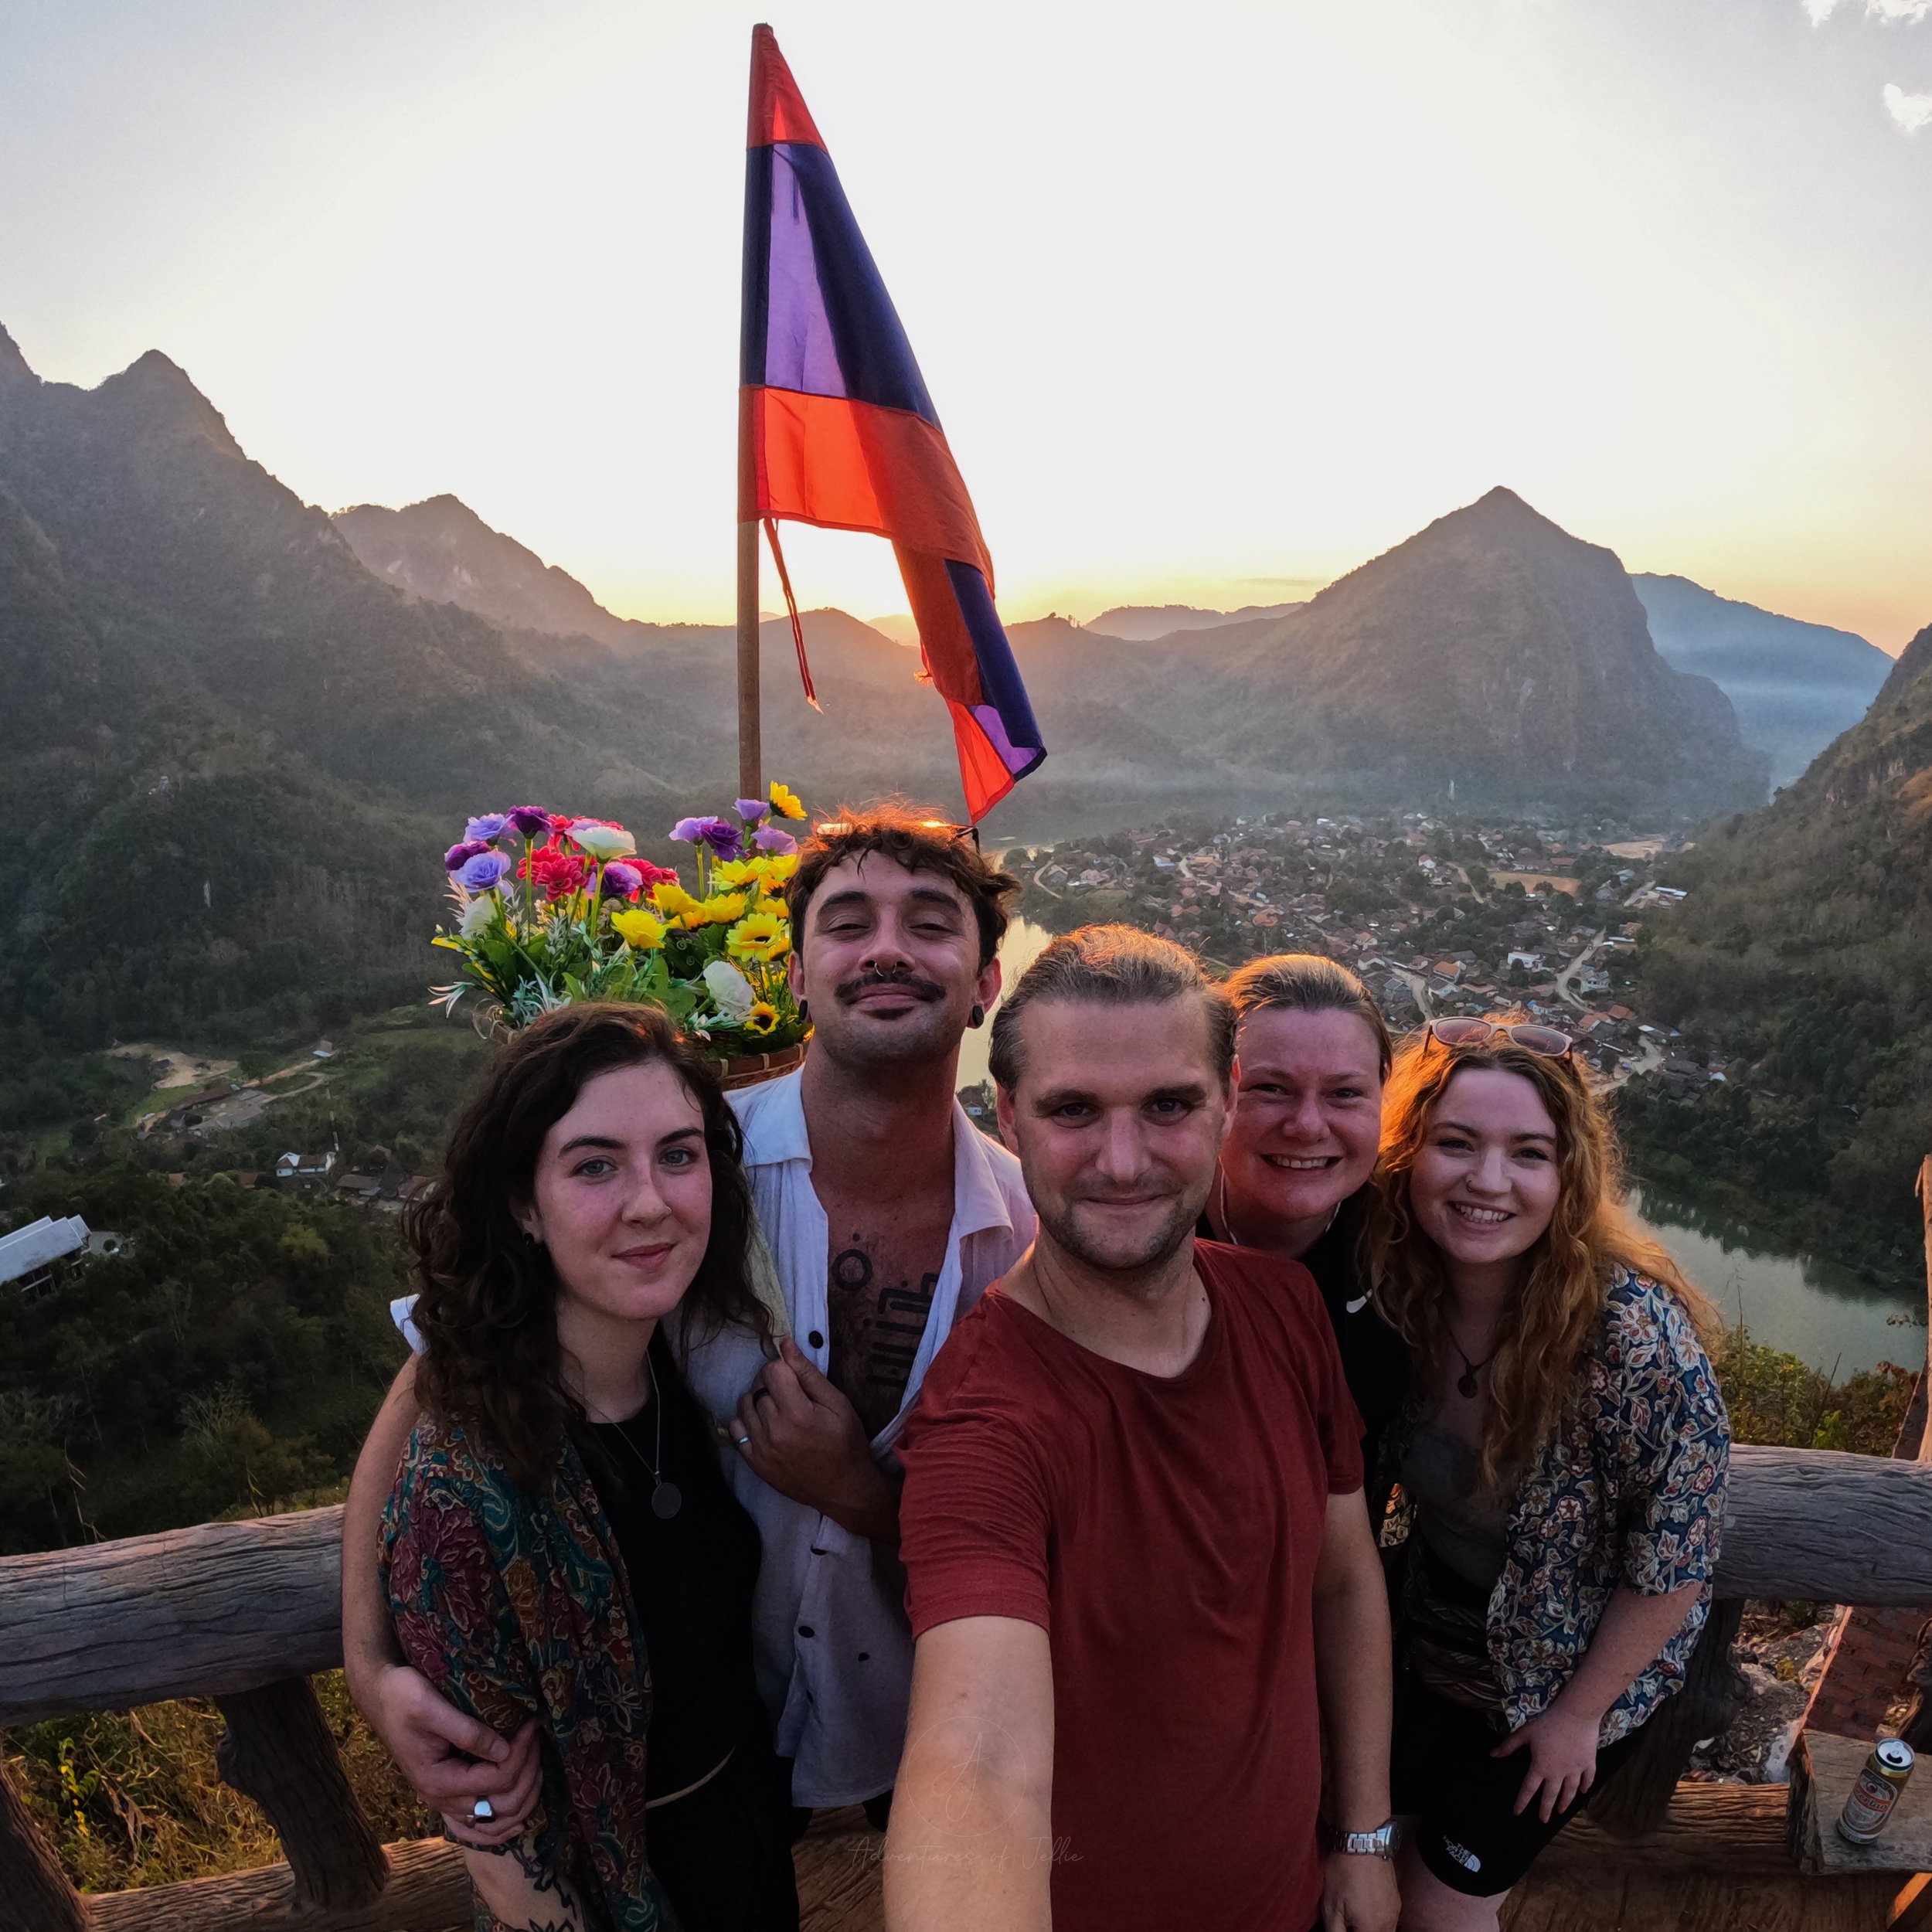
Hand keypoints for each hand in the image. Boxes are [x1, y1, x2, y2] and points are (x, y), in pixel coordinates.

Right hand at [363, 1663, 540, 1845]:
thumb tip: (504, 1750)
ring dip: (522, 1799)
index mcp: (437, 1780)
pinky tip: (518, 1820)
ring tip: (537, 1765)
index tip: (531, 1725)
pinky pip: (476, 1827)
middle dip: (528, 1773)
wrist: (382, 1700)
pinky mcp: (448, 1794)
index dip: (520, 1754)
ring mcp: (444, 1801)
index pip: (495, 1780)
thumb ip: (467, 1732)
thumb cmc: (403, 1698)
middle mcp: (441, 1799)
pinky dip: (499, 1829)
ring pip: (493, 1822)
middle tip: (536, 1738)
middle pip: (501, 1805)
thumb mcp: (432, 1708)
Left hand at [735, 1338, 896, 1535]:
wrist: (844, 1489)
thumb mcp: (837, 1403)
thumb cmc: (846, 1443)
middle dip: (772, 1383)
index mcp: (797, 1413)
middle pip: (757, 1386)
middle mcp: (773, 1430)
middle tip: (791, 1395)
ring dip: (758, 1400)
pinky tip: (764, 1425)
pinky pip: (736, 1431)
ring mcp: (761, 1449)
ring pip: (744, 1406)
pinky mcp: (755, 1464)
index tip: (796, 1379)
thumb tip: (786, 1344)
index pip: (771, 1370)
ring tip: (778, 1409)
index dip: (784, 1368)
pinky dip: (746, 1422)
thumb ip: (809, 1374)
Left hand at [1321, 1847, 1398, 1931]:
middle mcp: (1388, 1924)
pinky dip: (1378, 1920)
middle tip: (1348, 1922)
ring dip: (1370, 1928)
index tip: (1343, 1925)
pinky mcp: (1396, 1900)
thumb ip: (1335, 1931)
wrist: (1363, 1842)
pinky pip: (1389, 1920)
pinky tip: (1365, 1908)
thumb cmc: (1344, 1873)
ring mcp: (1395, 1912)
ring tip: (1355, 1915)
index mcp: (1372, 1929)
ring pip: (1386, 1931)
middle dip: (1361, 1930)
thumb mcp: (1331, 1906)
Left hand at [1492, 1700, 1600, 1822]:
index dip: (1522, 1801)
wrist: (1575, 1715)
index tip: (1517, 1812)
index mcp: (1541, 1767)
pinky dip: (1585, 1787)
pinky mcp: (1588, 1764)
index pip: (1529, 1789)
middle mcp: (1558, 1773)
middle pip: (1551, 1796)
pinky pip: (1588, 1779)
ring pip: (1570, 1791)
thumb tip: (1493, 1755)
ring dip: (1565, 1802)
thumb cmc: (1548, 1722)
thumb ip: (1509, 1745)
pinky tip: (1583, 1792)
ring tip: (1561, 1811)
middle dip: (1545, 1809)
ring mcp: (1575, 1770)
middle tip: (1543, 1820)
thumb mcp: (1525, 1732)